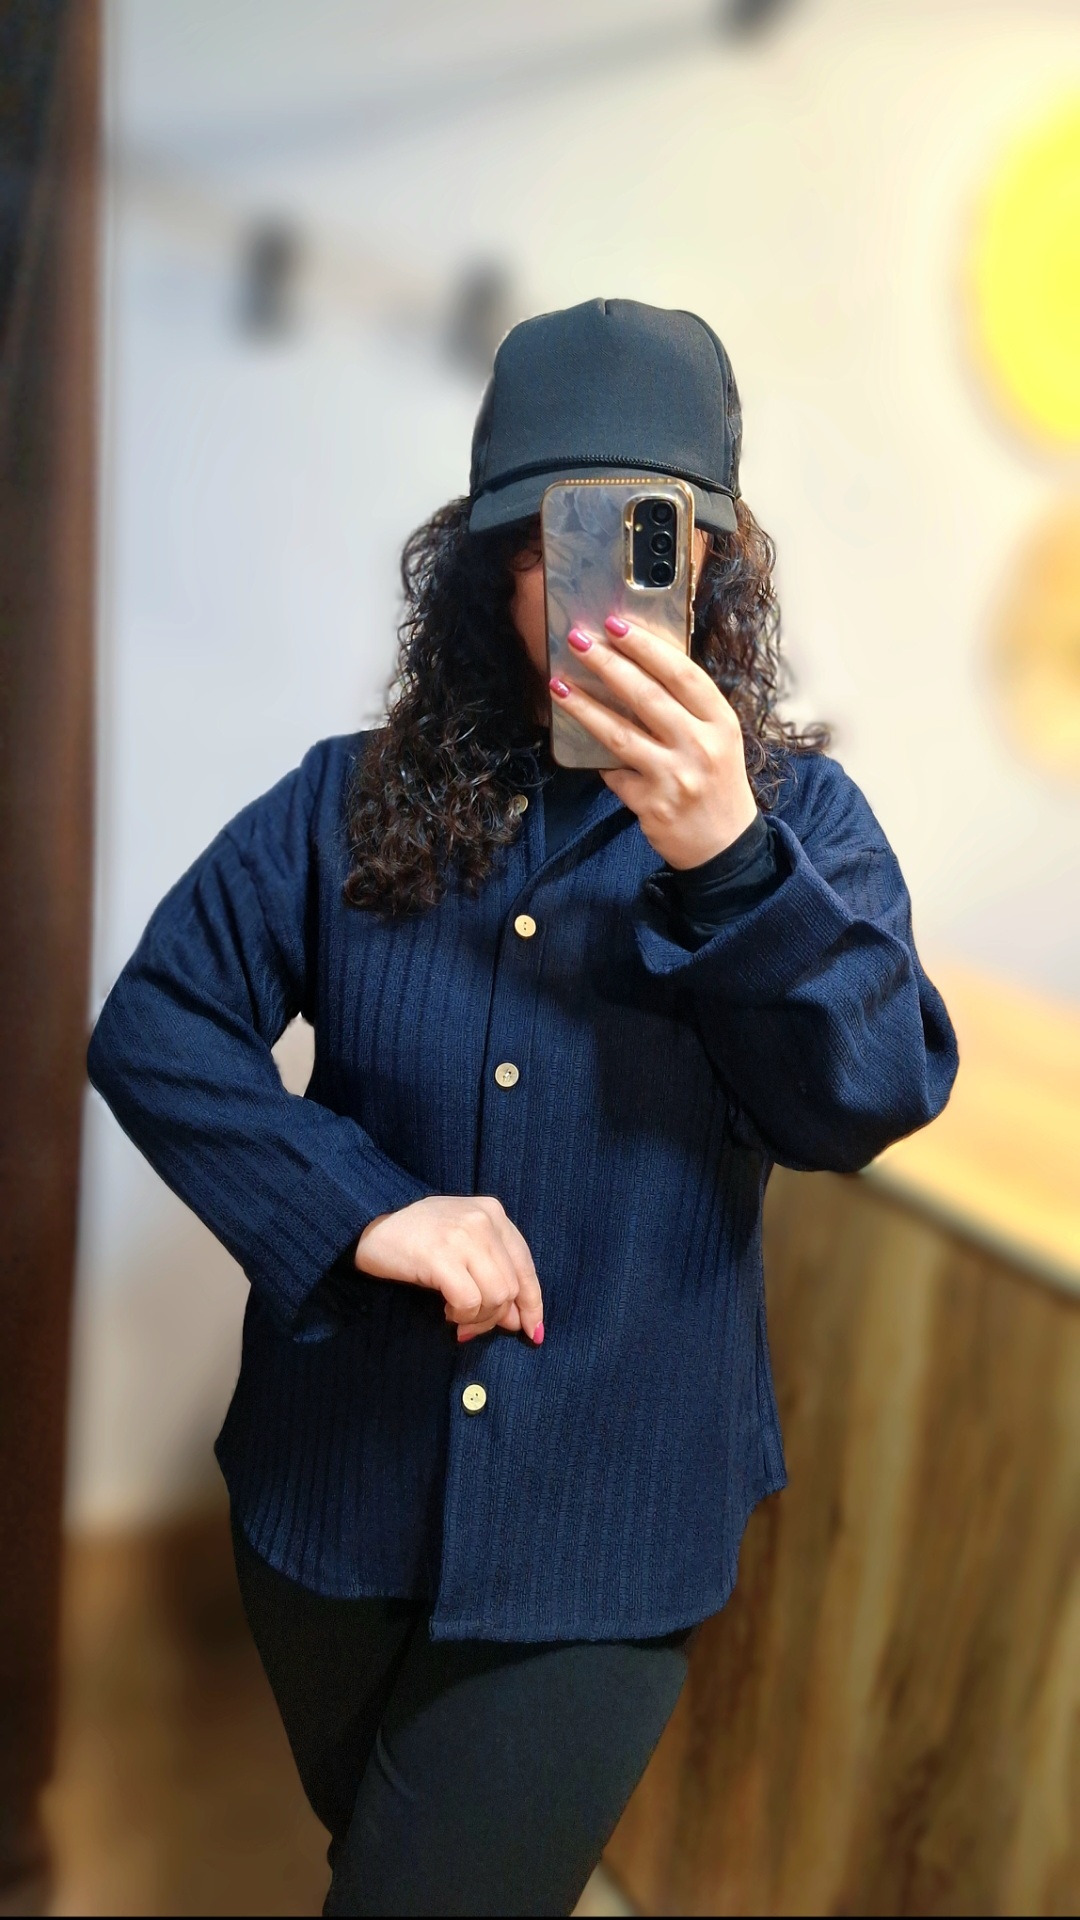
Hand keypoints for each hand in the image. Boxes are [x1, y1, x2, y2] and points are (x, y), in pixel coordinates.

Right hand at [354, 1195, 544, 1345]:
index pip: (525, 1265)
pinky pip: (469, 1301)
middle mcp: (483, 1220)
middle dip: (497, 1317)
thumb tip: (518, 1319)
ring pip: (496, 1296)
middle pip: (512, 1286)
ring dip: (479, 1318)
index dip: (532, 1302)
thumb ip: (492, 1272)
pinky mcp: (441, 1256)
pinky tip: (446, 1311)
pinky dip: (461, 1315)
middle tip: (473, 1327)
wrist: (367, 1224)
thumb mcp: (461, 1243)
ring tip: (456, 1316)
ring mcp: (463, 1236)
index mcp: (493, 1213)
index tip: (533, 1330)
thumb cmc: (416, 1237)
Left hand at [549, 614, 757, 868]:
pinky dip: (596, 756)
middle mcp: (701, 746)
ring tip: (558, 685)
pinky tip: (575, 739)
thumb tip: (635, 667)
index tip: (616, 625)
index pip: (682, 674)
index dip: (647, 646)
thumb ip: (687, 708)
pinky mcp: (652, 803)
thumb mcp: (718, 739)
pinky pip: (614, 772)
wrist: (724, 845)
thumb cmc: (716, 782)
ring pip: (621, 733)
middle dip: (608, 664)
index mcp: (721, 722)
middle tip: (578, 640)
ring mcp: (676, 777)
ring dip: (585, 706)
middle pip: (647, 697)